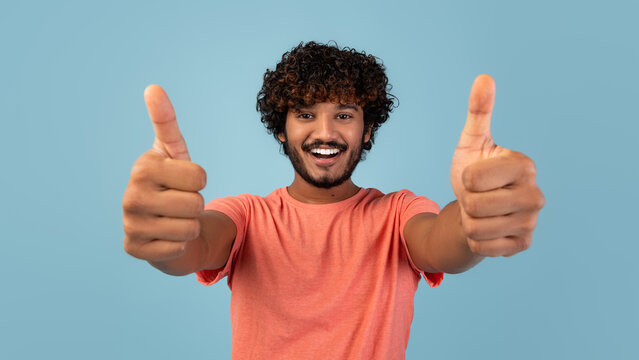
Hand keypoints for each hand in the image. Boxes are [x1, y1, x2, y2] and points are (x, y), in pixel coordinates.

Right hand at [122, 85, 206, 261]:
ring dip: (189, 226)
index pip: (200, 177)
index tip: (183, 181)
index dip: (199, 180)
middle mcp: (130, 196)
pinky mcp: (134, 249)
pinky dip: (178, 245)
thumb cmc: (172, 184)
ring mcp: (130, 225)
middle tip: (179, 203)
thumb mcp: (174, 153)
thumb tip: (153, 87)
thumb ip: (166, 122)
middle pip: (196, 204)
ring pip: (189, 228)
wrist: (162, 224)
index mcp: (143, 167)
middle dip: (195, 205)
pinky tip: (165, 236)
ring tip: (174, 219)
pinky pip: (178, 249)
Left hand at [450, 75, 544, 256]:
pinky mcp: (523, 245)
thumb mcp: (471, 143)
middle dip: (466, 202)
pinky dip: (475, 240)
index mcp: (525, 166)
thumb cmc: (473, 172)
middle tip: (477, 197)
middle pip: (474, 206)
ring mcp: (531, 223)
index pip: (473, 179)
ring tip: (480, 212)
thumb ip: (479, 112)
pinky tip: (486, 230)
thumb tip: (484, 77)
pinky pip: (481, 247)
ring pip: (475, 228)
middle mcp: (536, 195)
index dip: (465, 179)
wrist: (474, 209)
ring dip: (469, 221)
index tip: (476, 177)